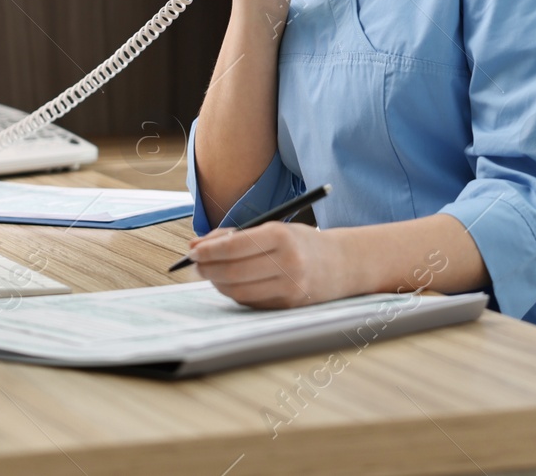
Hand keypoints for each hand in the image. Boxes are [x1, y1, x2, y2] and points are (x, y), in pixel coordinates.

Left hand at [185, 222, 354, 308]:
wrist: (342, 264)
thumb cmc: (300, 242)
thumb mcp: (273, 228)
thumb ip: (235, 236)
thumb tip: (195, 245)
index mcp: (283, 237)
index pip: (235, 246)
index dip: (208, 250)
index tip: (192, 250)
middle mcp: (288, 264)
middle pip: (233, 271)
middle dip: (207, 268)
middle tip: (194, 264)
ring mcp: (289, 289)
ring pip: (238, 291)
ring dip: (217, 283)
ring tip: (210, 272)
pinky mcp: (288, 307)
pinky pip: (250, 302)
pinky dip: (234, 293)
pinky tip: (231, 283)